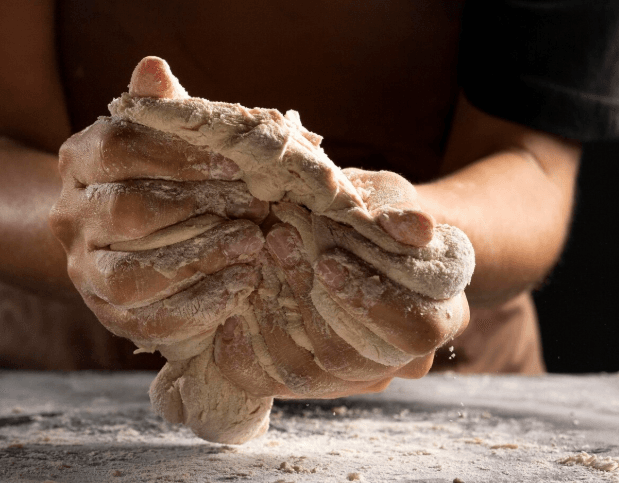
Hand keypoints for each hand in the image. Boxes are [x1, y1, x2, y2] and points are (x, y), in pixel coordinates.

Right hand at [49, 65, 268, 358]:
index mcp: (79, 162)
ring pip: (131, 276)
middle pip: (126, 212)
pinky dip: (201, 305)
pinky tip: (242, 284)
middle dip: (197, 208)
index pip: (119, 147)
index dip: (180, 155)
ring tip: (253, 245)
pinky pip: (150, 320)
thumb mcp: (157, 140)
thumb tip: (153, 66)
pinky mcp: (110, 315)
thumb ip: (158, 111)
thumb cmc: (154, 179)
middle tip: (254, 206)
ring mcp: (85, 272)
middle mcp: (70, 218)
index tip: (237, 162)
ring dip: (200, 259)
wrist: (118, 240)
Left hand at [213, 171, 469, 398]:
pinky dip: (248, 355)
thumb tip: (415, 227)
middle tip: (275, 240)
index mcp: (439, 316)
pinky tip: (230, 320)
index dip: (370, 301)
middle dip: (307, 299)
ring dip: (273, 320)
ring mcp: (355, 376)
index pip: (416, 331)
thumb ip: (401, 213)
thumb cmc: (379, 213)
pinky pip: (275, 383)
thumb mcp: (393, 200)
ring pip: (310, 373)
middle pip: (353, 357)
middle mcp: (399, 360)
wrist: (354, 235)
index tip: (327, 260)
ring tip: (254, 264)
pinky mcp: (314, 378)